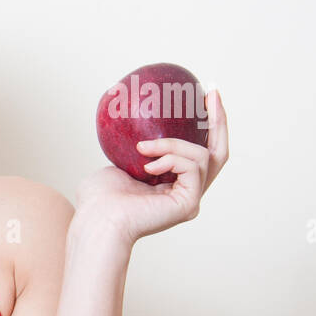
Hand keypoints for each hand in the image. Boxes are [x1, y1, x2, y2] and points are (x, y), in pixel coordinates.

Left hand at [74, 88, 229, 243]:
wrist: (97, 221)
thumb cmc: (98, 200)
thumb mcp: (117, 165)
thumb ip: (134, 152)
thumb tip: (138, 134)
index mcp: (171, 186)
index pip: (198, 154)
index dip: (207, 126)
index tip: (205, 97)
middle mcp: (187, 193)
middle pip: (218, 153)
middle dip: (219, 122)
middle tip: (211, 94)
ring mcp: (191, 199)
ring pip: (202, 156)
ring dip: (172, 144)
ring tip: (143, 149)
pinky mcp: (189, 202)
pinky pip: (192, 166)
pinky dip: (170, 158)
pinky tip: (148, 167)